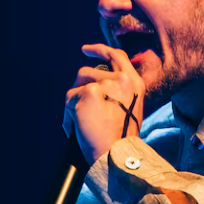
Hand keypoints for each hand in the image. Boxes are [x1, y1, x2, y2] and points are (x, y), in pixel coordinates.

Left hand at [64, 44, 145, 163]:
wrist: (118, 153)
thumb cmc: (121, 137)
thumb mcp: (131, 108)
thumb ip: (119, 91)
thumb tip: (96, 84)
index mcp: (134, 83)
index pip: (117, 56)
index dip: (100, 50)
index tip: (86, 50)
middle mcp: (122, 80)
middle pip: (89, 71)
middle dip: (79, 86)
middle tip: (75, 99)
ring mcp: (105, 85)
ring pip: (78, 84)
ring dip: (74, 102)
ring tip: (81, 122)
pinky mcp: (88, 93)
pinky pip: (70, 98)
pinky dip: (68, 115)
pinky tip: (75, 127)